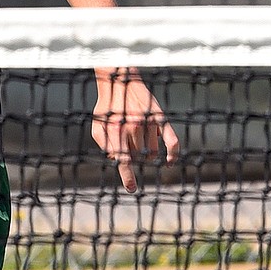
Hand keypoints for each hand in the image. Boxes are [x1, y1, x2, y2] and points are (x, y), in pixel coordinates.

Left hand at [92, 68, 179, 191]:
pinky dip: (172, 155)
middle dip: (132, 157)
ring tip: (136, 140)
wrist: (119, 81)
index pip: (123, 160)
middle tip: (126, 145)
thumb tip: (117, 161)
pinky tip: (170, 162)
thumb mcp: (97, 125)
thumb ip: (104, 145)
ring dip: (146, 154)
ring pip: (151, 154)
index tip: (132, 188)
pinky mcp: (160, 118)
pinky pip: (172, 141)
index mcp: (115, 130)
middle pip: (137, 158)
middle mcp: (132, 127)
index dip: (128, 176)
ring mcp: (148, 123)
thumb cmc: (106, 107)